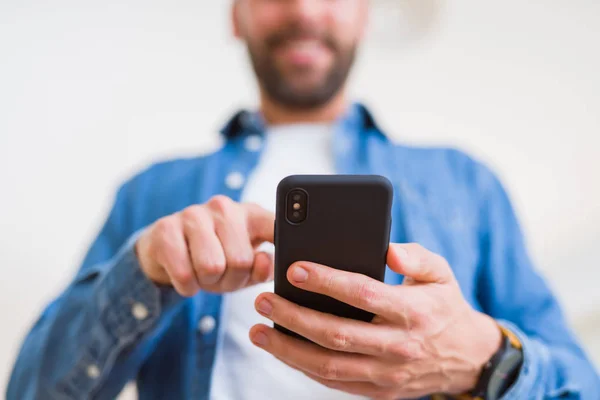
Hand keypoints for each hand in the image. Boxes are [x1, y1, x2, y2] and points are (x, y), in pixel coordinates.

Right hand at [136, 195, 273, 295]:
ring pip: (212, 267)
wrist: (164, 251)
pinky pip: (185, 275)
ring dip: (207, 284)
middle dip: (231, 281)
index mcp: (251, 214)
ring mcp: (193, 214)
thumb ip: (262, 268)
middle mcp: (224, 207)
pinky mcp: (166, 229)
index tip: (285, 253)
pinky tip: (186, 276)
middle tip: (221, 277)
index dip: (285, 241)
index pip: (276, 226)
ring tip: (203, 275)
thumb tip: (264, 261)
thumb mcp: (245, 266)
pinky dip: (187, 287)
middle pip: (241, 261)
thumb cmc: (216, 258)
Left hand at [249, 243, 501, 398]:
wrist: (466, 356)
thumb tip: (388, 250)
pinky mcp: (379, 391)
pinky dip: (304, 367)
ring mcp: (388, 374)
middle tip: (262, 299)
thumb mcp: (441, 272)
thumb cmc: (444, 305)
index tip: (295, 269)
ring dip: (288, 349)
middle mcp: (399, 346)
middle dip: (294, 316)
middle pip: (336, 334)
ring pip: (329, 365)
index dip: (327, 282)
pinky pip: (335, 382)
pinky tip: (282, 349)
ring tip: (258, 331)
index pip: (363, 294)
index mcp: (414, 312)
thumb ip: (415, 257)